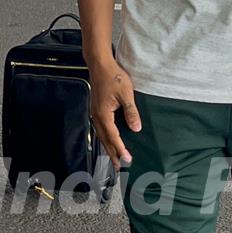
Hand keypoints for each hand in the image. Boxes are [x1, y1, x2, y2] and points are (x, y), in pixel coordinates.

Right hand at [88, 56, 141, 170]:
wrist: (100, 65)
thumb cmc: (113, 76)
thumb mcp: (126, 93)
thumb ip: (131, 112)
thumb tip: (136, 128)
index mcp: (103, 114)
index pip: (114, 137)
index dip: (121, 150)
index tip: (128, 160)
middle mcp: (97, 116)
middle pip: (105, 140)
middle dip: (113, 154)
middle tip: (121, 168)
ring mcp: (95, 113)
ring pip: (102, 136)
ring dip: (109, 148)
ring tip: (116, 159)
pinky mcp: (97, 110)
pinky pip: (102, 129)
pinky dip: (107, 138)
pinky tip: (111, 141)